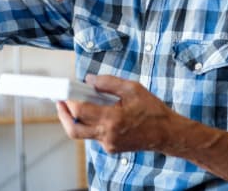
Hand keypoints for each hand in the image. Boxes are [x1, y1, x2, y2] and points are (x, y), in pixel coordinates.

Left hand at [55, 74, 174, 152]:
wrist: (166, 134)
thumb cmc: (152, 110)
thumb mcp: (133, 89)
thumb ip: (109, 82)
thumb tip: (89, 79)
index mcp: (112, 119)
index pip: (81, 110)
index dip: (69, 100)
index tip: (65, 91)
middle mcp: (107, 135)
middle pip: (74, 129)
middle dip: (63, 115)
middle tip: (60, 103)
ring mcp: (108, 144)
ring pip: (83, 134)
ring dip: (77, 119)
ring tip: (78, 104)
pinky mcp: (111, 148)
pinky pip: (94, 136)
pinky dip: (91, 124)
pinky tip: (98, 113)